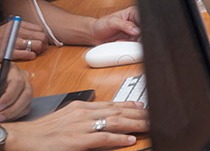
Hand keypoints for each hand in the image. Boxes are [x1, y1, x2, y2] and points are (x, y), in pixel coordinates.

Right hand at [0, 20, 46, 59]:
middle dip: (44, 43)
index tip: (42, 41)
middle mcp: (17, 32)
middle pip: (41, 37)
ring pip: (38, 45)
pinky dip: (32, 56)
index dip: (43, 36)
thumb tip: (38, 33)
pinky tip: (30, 56)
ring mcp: (13, 42)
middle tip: (41, 48)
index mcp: (17, 25)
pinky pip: (28, 54)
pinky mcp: (9, 53)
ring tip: (35, 52)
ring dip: (39, 50)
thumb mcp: (9, 28)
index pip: (39, 29)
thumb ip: (22, 28)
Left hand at [0, 64, 32, 120]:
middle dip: (12, 109)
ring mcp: (27, 86)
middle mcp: (24, 76)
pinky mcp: (27, 96)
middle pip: (26, 94)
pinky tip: (6, 118)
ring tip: (1, 119)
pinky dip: (16, 115)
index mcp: (13, 69)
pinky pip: (26, 107)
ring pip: (28, 101)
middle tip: (0, 117)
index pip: (18, 82)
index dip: (9, 96)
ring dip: (14, 113)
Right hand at [4, 100, 147, 150]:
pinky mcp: (78, 140)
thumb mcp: (66, 118)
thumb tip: (99, 118)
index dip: (130, 105)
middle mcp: (84, 113)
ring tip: (149, 125)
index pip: (112, 104)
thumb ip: (84, 115)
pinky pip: (104, 138)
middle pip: (118, 111)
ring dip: (135, 124)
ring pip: (116, 122)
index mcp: (81, 106)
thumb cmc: (42, 132)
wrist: (22, 139)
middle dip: (138, 113)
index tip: (143, 105)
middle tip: (153, 115)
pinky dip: (119, 139)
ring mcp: (82, 126)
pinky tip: (130, 140)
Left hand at [89, 6, 139, 44]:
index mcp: (134, 12)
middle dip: (138, 36)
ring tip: (120, 40)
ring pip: (142, 38)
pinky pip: (136, 44)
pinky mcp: (132, 39)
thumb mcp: (112, 22)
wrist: (95, 34)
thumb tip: (137, 31)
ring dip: (132, 42)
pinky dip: (128, 45)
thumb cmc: (102, 24)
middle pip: (146, 30)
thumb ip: (125, 25)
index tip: (137, 32)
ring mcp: (135, 31)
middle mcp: (136, 21)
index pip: (144, 18)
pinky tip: (120, 42)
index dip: (144, 26)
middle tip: (129, 38)